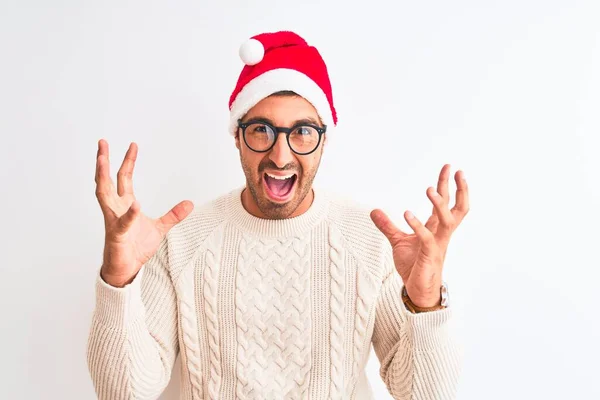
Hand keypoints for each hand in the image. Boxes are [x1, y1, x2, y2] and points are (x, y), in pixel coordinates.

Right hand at [95, 139, 193, 286]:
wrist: (127, 269)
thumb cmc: (136, 247)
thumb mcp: (160, 228)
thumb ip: (174, 215)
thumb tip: (190, 203)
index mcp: (125, 204)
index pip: (124, 177)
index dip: (128, 161)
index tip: (133, 145)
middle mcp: (116, 208)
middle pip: (106, 179)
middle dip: (103, 161)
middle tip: (102, 142)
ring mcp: (113, 220)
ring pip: (103, 194)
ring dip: (101, 176)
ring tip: (102, 160)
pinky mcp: (116, 235)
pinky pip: (122, 222)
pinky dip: (129, 214)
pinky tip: (135, 205)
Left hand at [370, 164, 468, 307]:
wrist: (417, 290)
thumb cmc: (413, 265)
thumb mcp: (397, 241)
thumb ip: (387, 226)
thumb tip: (374, 211)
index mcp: (436, 229)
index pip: (446, 203)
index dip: (447, 185)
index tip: (449, 167)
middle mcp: (441, 234)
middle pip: (457, 208)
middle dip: (459, 189)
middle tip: (455, 170)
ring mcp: (438, 245)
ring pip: (447, 221)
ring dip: (439, 204)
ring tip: (429, 189)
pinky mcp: (429, 256)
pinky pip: (428, 239)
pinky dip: (418, 225)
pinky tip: (406, 214)